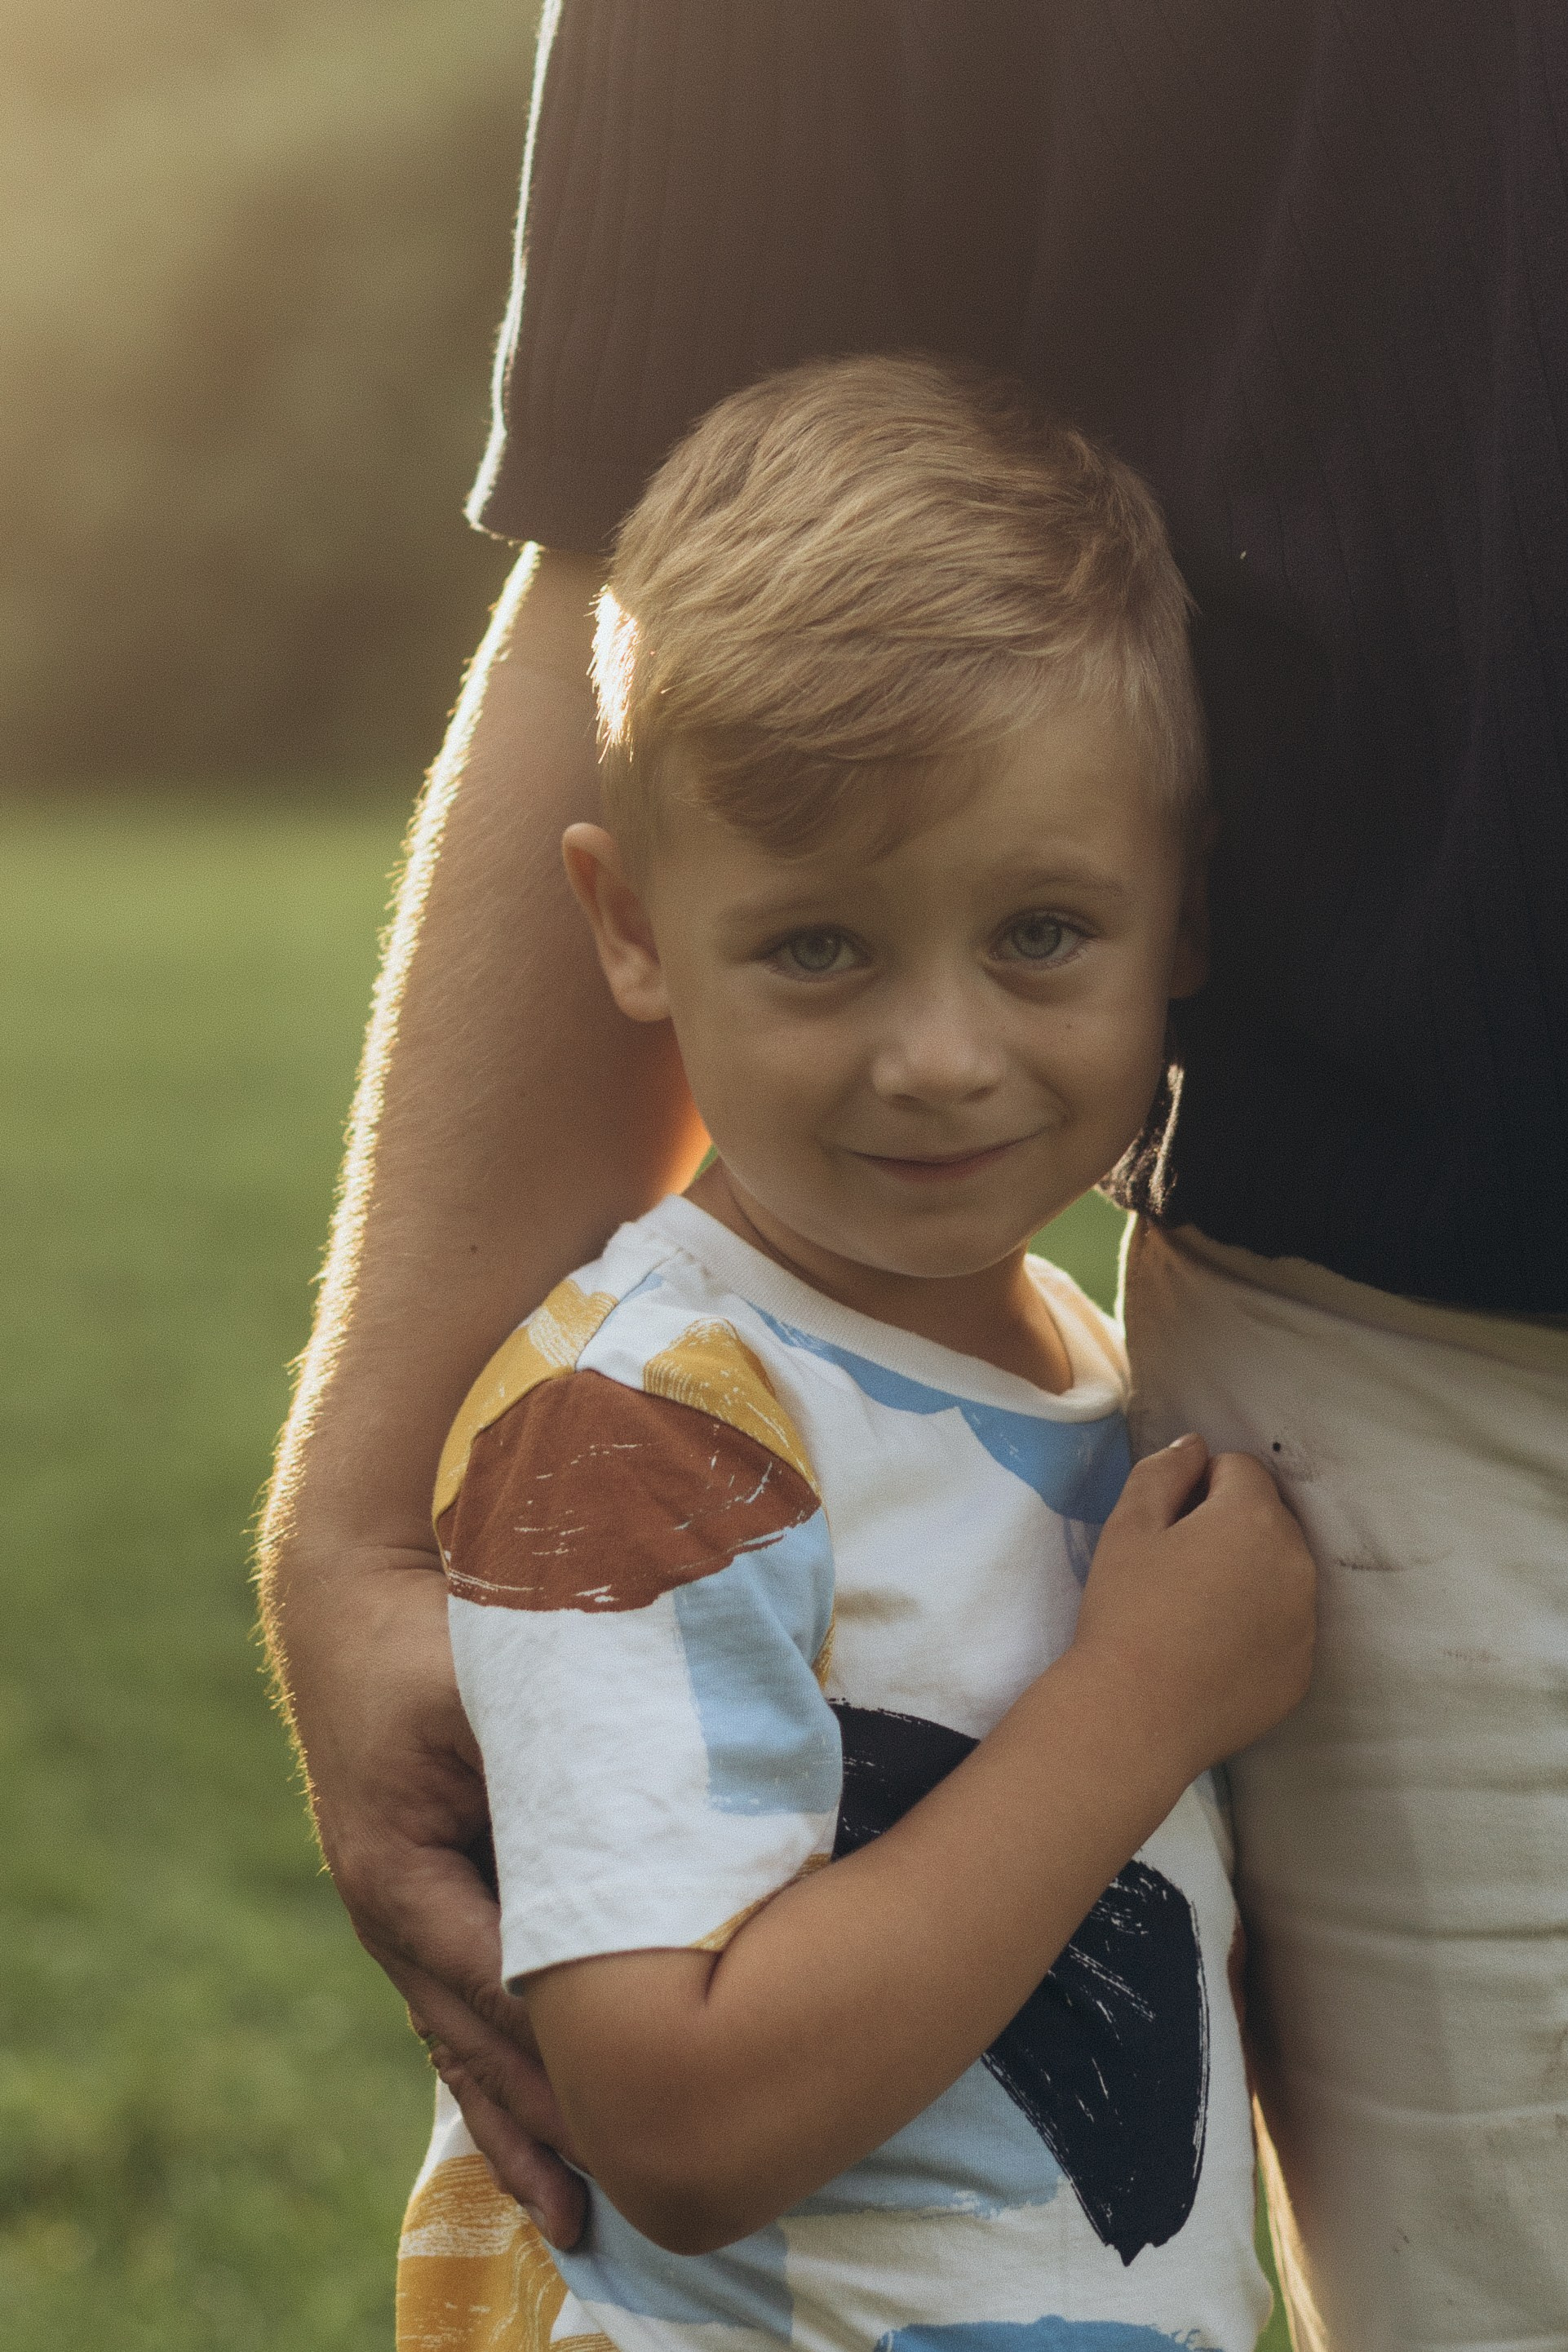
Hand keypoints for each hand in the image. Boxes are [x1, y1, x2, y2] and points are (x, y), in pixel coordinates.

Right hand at [275, 1543, 587, 2245]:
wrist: (351, 1604)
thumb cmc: (428, 1641)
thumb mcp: (490, 1701)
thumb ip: (558, 1774)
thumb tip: (653, 1840)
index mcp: (400, 1878)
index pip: (500, 1983)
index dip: (571, 2045)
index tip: (649, 2098)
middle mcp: (393, 1916)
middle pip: (480, 2042)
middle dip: (552, 2120)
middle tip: (631, 2197)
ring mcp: (401, 1919)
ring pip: (467, 2046)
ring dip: (524, 2125)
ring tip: (579, 2220)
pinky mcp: (423, 1905)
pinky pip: (464, 2011)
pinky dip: (501, 2076)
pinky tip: (536, 2143)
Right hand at [1073, 1434, 1316, 1779]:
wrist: (1136, 1716)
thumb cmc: (1126, 1612)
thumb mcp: (1128, 1526)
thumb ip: (1164, 1470)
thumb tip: (1195, 1446)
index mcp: (1254, 1518)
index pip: (1240, 1468)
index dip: (1198, 1486)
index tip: (1167, 1526)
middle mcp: (1297, 1563)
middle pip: (1268, 1518)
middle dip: (1229, 1527)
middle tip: (1177, 1568)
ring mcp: (1306, 1621)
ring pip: (1281, 1572)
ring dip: (1248, 1575)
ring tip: (1194, 1613)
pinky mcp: (1303, 1669)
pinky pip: (1286, 1625)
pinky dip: (1258, 1626)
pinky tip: (1212, 1651)